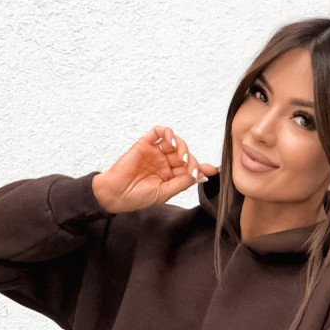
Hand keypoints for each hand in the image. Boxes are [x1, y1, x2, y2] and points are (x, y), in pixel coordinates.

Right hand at [92, 126, 219, 212]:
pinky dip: (168, 133)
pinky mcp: (145, 143)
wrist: (116, 193)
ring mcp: (156, 152)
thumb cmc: (137, 197)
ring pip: (175, 142)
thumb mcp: (164, 193)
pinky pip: (159, 132)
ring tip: (182, 156)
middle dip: (192, 159)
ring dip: (183, 146)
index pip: (190, 169)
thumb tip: (200, 176)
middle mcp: (164, 163)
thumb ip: (182, 183)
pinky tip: (171, 141)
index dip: (202, 168)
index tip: (212, 170)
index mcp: (170, 176)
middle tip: (191, 167)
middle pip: (185, 155)